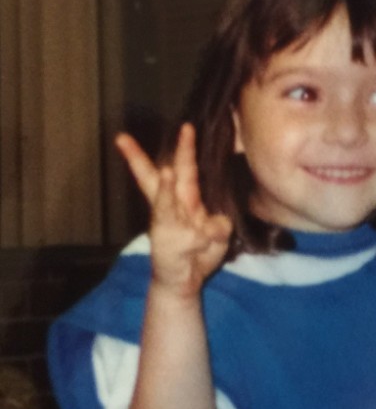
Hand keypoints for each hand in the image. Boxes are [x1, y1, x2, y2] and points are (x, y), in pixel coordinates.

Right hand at [116, 123, 231, 297]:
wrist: (184, 282)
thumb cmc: (199, 253)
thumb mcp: (219, 233)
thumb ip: (219, 224)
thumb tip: (213, 224)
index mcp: (185, 202)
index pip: (183, 171)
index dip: (185, 149)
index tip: (186, 125)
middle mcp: (171, 210)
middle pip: (154, 180)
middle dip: (139, 160)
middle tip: (122, 138)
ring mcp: (167, 227)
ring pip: (166, 205)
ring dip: (165, 190)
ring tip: (165, 172)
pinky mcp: (169, 244)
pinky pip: (187, 236)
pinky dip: (200, 237)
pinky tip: (199, 238)